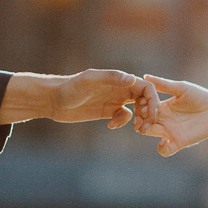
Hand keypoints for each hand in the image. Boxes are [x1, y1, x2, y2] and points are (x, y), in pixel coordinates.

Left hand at [0, 70, 147, 128]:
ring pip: (137, 109)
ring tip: (137, 129)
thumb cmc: (70, 87)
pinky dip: (122, 123)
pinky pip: (123, 117)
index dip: (153, 100)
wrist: (54, 99)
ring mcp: (113, 100)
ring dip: (141, 119)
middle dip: (150, 113)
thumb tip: (133, 78)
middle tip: (146, 126)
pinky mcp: (106, 111)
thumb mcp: (89, 81)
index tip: (149, 114)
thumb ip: (111, 78)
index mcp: (119, 80)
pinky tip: (110, 126)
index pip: (146, 87)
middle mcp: (119, 88)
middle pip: (145, 99)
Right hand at [136, 75, 207, 156]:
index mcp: (163, 107)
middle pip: (143, 121)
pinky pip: (165, 150)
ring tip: (147, 127)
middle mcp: (164, 119)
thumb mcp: (181, 88)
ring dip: (144, 130)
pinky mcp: (179, 141)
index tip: (141, 103)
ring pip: (149, 133)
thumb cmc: (201, 97)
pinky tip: (164, 140)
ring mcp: (170, 131)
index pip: (144, 108)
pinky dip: (161, 148)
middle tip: (139, 117)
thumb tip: (145, 76)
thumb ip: (163, 84)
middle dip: (138, 119)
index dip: (140, 106)